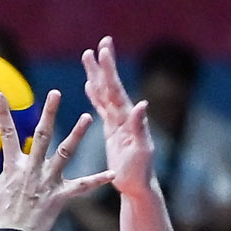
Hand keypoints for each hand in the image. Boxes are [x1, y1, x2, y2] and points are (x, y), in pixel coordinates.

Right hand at [0, 90, 111, 230]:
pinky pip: (82, 188)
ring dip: (77, 136)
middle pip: (42, 135)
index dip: (2, 113)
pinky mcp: (60, 197)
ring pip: (65, 153)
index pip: (6, 133)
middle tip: (56, 93)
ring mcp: (48, 182)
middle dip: (49, 113)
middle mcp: (32, 169)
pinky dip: (97, 180)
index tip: (0, 95)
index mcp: (13, 167)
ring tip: (88, 117)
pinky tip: (113, 172)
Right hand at [81, 36, 155, 198]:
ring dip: (97, 75)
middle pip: (110, 86)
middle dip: (105, 65)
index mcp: (127, 118)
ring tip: (89, 56)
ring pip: (104, 93)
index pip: (116, 89)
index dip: (110, 70)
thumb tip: (142, 104)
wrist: (137, 187)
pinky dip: (95, 95)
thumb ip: (140, 127)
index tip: (104, 49)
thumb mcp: (140, 151)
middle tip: (101, 43)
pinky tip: (89, 86)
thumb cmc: (140, 173)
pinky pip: (102, 108)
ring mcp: (117, 122)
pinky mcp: (112, 131)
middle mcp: (123, 116)